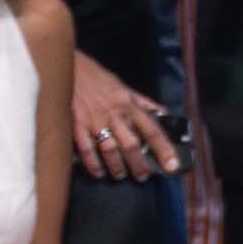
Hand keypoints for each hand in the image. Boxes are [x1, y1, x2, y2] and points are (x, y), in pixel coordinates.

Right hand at [62, 54, 176, 184]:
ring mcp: (95, 121)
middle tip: (143, 176)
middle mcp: (115, 114)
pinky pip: (87, 150)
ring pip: (110, 150)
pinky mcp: (77, 125)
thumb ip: (143, 104)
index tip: (173, 165)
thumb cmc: (99, 79)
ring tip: (121, 175)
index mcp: (129, 105)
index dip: (164, 149)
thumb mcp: (125, 88)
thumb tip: (162, 114)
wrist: (69, 68)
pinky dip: (93, 164)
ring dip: (118, 167)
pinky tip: (98, 172)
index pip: (152, 130)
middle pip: (132, 145)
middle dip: (139, 164)